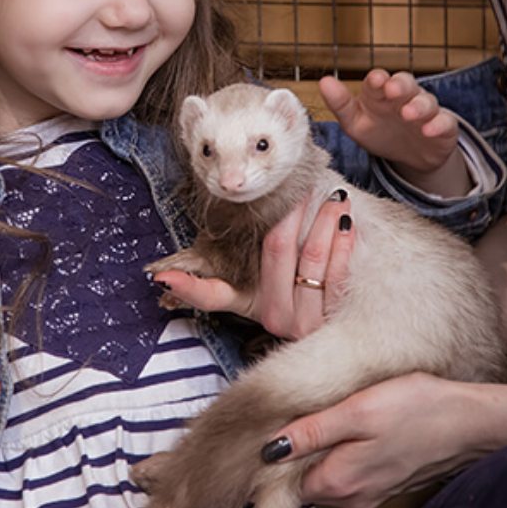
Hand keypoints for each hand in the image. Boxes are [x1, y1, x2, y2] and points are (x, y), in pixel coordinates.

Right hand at [153, 192, 353, 340]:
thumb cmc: (298, 292)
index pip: (212, 296)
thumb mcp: (259, 287)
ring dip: (323, 220)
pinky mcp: (336, 318)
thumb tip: (167, 269)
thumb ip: (229, 271)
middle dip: (290, 213)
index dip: (186, 287)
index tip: (160, 276)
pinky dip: (342, 241)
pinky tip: (346, 220)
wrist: (343, 321)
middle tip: (301, 186)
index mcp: (250, 305)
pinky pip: (338, 271)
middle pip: (276, 251)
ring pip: (311, 258)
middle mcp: (275, 317)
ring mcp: (306, 321)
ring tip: (333, 196)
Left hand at [263, 372, 490, 507]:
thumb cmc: (418, 409)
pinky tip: (357, 431)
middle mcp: (351, 500)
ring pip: (326, 480)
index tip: (286, 422)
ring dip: (323, 454)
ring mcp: (369, 496)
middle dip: (300, 454)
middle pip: (303, 483)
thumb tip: (269, 449)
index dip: (279, 450)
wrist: (470, 422)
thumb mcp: (357, 411)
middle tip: (313, 415)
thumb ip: (312, 432)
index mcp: (338, 483)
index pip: (284, 480)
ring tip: (337, 420)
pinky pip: (349, 477)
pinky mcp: (383, 486)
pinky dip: (344, 457)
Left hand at [319, 71, 469, 196]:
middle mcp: (404, 98)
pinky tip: (429, 129)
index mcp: (380, 94)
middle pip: (405, 84)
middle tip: (392, 89)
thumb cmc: (379, 132)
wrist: (409, 156)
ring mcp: (425, 111)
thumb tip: (323, 82)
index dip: (377, 80)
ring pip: (426, 101)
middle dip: (400, 85)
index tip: (374, 81)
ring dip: (418, 105)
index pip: (378, 81)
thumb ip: (340, 104)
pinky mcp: (442, 127)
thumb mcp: (355, 122)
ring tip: (409, 113)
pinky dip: (438, 125)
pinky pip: (444, 122)